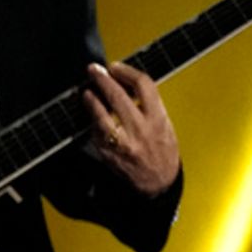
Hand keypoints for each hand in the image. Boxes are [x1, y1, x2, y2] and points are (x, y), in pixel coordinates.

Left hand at [83, 63, 180, 195]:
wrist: (159, 184)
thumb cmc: (163, 153)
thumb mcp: (164, 125)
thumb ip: (149, 105)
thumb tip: (126, 84)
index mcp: (158, 119)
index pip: (143, 85)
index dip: (127, 71)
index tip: (116, 67)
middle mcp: (141, 129)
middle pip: (118, 96)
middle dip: (103, 79)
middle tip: (94, 70)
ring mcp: (123, 142)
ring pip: (101, 115)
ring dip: (91, 100)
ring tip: (86, 92)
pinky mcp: (109, 153)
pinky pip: (96, 132)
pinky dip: (92, 121)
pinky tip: (90, 114)